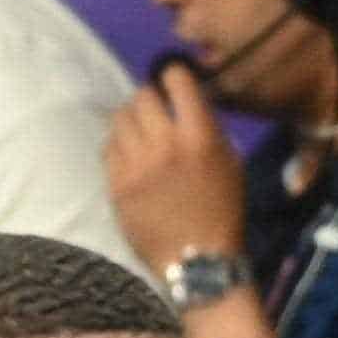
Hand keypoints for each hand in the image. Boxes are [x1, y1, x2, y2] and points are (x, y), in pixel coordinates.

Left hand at [103, 63, 250, 281]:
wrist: (198, 261)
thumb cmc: (221, 211)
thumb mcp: (230, 163)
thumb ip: (208, 128)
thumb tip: (186, 100)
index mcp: (199, 136)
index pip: (176, 79)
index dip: (172, 76)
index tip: (172, 85)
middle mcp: (165, 144)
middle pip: (142, 96)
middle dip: (148, 100)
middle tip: (153, 113)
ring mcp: (137, 165)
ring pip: (119, 119)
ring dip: (130, 121)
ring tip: (139, 135)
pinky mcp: (117, 185)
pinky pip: (107, 148)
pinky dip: (117, 147)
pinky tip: (129, 159)